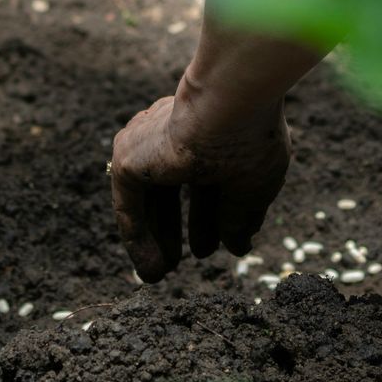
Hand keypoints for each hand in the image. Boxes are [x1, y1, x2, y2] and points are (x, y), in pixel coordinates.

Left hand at [110, 79, 289, 282]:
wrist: (230, 107)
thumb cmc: (250, 141)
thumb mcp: (253, 189)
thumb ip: (240, 218)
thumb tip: (238, 247)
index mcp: (209, 135)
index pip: (205, 182)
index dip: (212, 217)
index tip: (219, 245)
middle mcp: (175, 136)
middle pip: (172, 191)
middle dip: (180, 227)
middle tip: (191, 258)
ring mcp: (149, 144)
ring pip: (149, 200)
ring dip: (156, 238)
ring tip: (162, 274)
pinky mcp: (129, 157)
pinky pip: (128, 206)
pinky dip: (137, 239)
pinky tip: (150, 269)